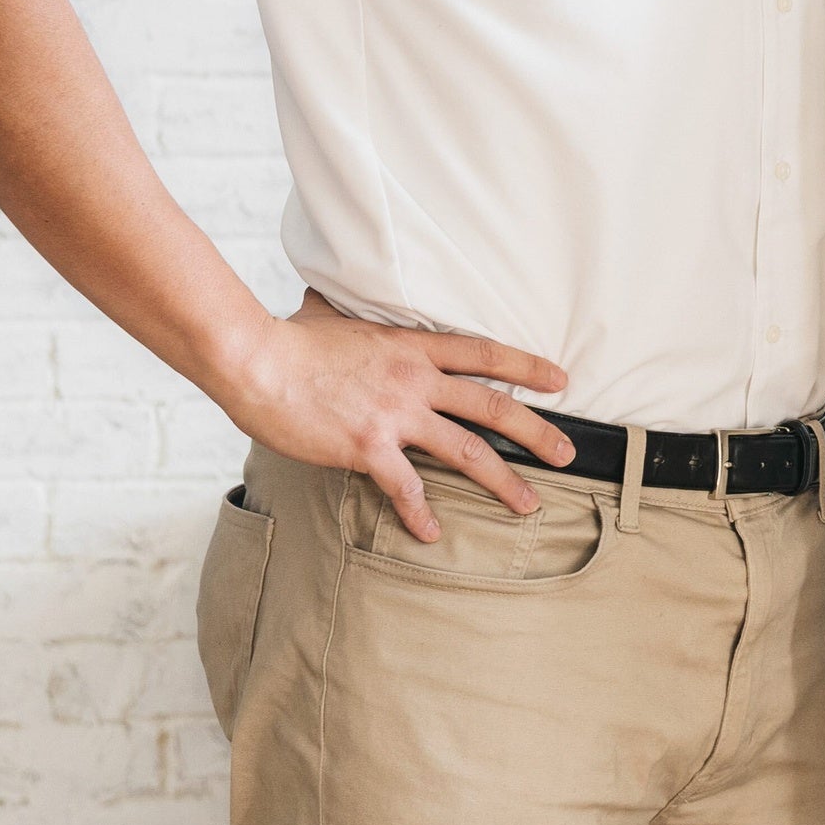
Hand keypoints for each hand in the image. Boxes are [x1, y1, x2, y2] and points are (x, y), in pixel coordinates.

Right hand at [209, 291, 572, 545]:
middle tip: (568, 454)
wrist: (255, 361)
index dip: (529, 366)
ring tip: (528, 503)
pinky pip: (405, 486)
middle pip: (493, 407)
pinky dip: (421, 512)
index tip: (562, 380)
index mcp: (414, 348)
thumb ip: (353, 311)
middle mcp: (415, 381)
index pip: (486, 355)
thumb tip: (337, 292)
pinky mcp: (366, 446)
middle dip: (537, 432)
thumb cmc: (289, 339)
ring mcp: (394, 415)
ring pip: (466, 451)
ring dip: (502, 480)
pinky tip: (432, 533)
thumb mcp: (335, 314)